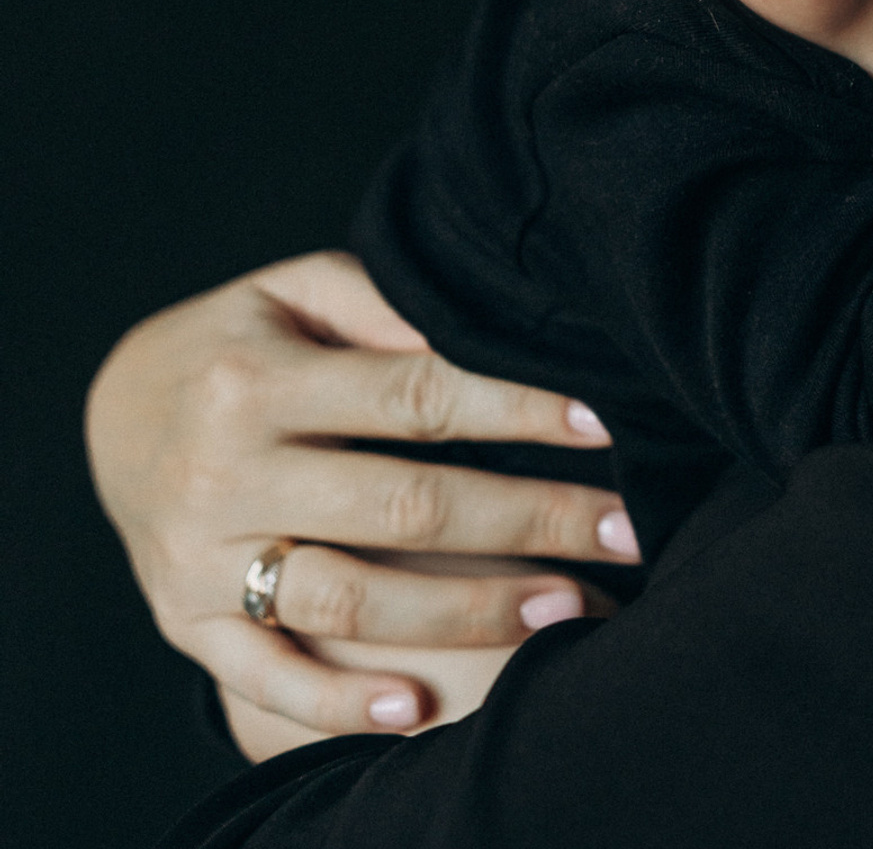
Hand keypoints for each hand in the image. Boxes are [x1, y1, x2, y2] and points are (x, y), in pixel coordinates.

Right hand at [85, 251, 638, 754]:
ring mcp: (201, 560)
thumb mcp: (297, 291)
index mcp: (257, 381)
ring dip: (469, 613)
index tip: (603, 424)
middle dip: (529, 520)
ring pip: (351, 602)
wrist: (117, 412)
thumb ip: (384, 305)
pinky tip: (422, 710)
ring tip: (569, 607)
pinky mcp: (186, 624)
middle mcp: (226, 473)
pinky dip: (341, 705)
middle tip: (626, 531)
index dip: (516, 409)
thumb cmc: (243, 339)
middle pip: (405, 507)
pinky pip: (267, 679)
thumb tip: (481, 328)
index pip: (415, 395)